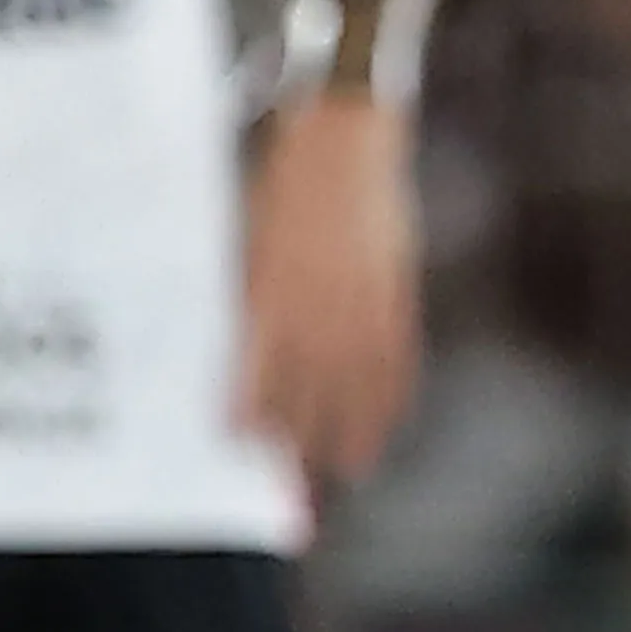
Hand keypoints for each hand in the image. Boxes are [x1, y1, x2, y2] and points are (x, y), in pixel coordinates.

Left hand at [237, 91, 420, 485]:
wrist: (344, 130)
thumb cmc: (277, 175)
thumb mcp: (241, 231)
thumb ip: (239, 291)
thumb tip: (233, 342)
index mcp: (268, 292)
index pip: (255, 376)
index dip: (247, 417)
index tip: (237, 449)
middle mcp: (316, 308)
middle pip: (308, 397)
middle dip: (299, 451)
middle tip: (293, 501)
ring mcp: (361, 303)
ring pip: (355, 388)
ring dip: (351, 435)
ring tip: (347, 472)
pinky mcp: (394, 290)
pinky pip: (397, 357)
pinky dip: (392, 394)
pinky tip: (386, 420)